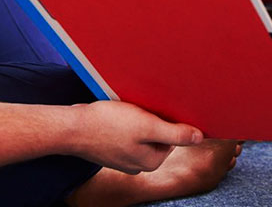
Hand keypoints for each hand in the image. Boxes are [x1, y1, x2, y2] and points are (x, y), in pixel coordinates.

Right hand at [71, 101, 202, 174]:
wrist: (71, 127)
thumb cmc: (108, 124)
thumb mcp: (147, 126)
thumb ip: (175, 133)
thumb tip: (200, 138)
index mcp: (150, 162)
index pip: (173, 138)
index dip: (169, 120)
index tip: (160, 108)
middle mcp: (137, 164)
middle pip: (157, 136)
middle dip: (154, 118)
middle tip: (143, 106)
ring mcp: (122, 157)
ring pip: (141, 133)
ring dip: (139, 118)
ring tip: (129, 108)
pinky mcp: (110, 148)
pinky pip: (126, 133)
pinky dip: (125, 121)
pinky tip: (117, 112)